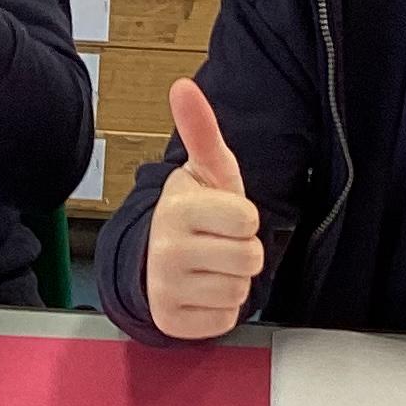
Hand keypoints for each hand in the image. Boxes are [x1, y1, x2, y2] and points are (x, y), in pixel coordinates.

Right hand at [144, 79, 261, 339]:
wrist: (156, 258)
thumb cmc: (196, 212)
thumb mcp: (206, 172)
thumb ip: (201, 130)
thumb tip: (183, 85)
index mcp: (177, 208)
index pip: (248, 219)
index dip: (244, 218)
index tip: (223, 216)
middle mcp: (165, 249)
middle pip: (249, 257)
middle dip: (242, 251)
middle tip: (218, 243)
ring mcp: (166, 288)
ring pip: (239, 290)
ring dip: (232, 280)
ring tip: (209, 266)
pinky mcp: (172, 321)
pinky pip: (225, 319)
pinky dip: (219, 309)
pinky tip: (200, 290)